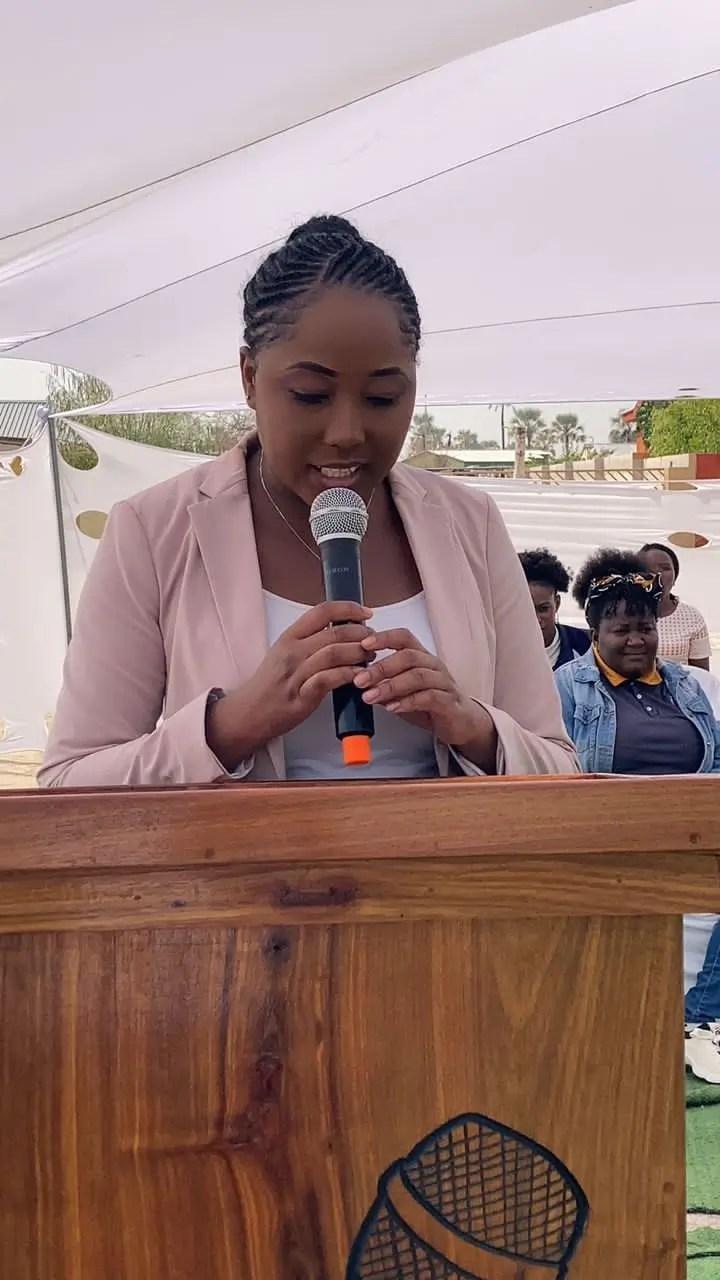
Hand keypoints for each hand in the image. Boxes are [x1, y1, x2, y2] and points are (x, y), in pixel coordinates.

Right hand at [207, 600, 372, 769]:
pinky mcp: (302, 695)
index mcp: (289, 636)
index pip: (322, 611)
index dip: (349, 608)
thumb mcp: (284, 653)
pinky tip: (359, 676)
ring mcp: (296, 673)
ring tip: (370, 657)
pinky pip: (330, 679)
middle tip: (374, 640)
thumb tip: (340, 631)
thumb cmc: (270, 685)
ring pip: (334, 652)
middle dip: (361, 634)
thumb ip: (309, 641)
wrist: (249, 712)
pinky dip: (348, 674)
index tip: (367, 614)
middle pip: (334, 632)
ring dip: (359, 653)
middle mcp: (292, 651)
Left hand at [355, 627, 497, 771]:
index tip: (362, 644)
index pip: (403, 637)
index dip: (383, 638)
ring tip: (370, 697)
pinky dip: (408, 702)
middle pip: (408, 656)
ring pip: (418, 676)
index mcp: (421, 656)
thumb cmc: (429, 703)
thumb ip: (382, 683)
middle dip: (380, 668)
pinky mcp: (449, 702)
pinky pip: (429, 697)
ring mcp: (443, 682)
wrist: (460, 723)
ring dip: (390, 686)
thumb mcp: (402, 690)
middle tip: (359, 680)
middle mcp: (433, 665)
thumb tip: (355, 679)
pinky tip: (392, 708)